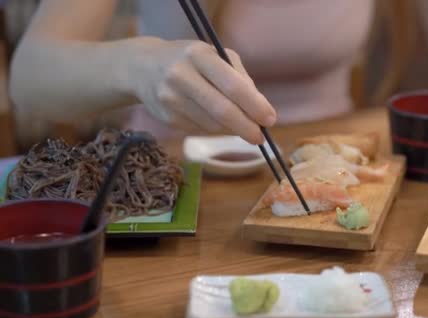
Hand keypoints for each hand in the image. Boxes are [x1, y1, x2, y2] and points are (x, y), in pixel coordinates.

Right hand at [128, 37, 275, 143]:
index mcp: (198, 55)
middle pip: (222, 111)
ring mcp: (171, 99)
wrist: (142, 67)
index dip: (255, 105)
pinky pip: (200, 130)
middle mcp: (181, 76)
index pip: (233, 85)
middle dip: (246, 127)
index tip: (270, 119)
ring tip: (239, 123)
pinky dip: (214, 129)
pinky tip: (213, 119)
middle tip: (261, 137)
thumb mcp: (215, 56)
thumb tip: (260, 109)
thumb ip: (239, 78)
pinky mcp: (167, 118)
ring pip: (212, 125)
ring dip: (231, 129)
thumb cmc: (190, 60)